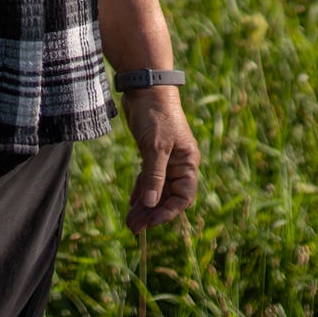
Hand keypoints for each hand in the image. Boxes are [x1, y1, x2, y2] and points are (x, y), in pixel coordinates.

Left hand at [120, 87, 199, 231]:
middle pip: (168, 196)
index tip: (151, 222)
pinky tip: (132, 205)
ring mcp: (165, 159)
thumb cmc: (155, 115)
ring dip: (144, 206)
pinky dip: (141, 192)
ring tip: (130, 223)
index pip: (183, 196)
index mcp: (187, 162)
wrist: (144, 87)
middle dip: (152, 213)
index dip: (168, 211)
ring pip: (156, 190)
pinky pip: (148, 179)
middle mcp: (179, 163)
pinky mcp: (151, 153)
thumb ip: (154, 176)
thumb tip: (152, 204)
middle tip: (134, 229)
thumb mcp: (155, 147)